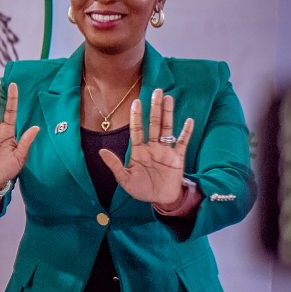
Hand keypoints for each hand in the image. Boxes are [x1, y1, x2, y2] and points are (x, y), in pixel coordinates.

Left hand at [99, 89, 194, 207]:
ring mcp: (166, 151)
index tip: (136, 102)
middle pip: (154, 123)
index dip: (136, 116)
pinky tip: (188, 120)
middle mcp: (153, 147)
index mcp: (139, 151)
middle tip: (157, 91)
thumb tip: (101, 152)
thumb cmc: (142, 189)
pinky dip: (186, 132)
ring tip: (168, 98)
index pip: (137, 129)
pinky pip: (182, 142)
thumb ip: (114, 165)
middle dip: (155, 108)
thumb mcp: (124, 180)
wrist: (160, 200)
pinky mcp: (178, 158)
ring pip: (167, 128)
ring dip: (168, 114)